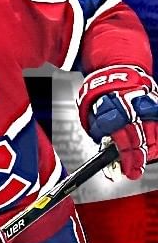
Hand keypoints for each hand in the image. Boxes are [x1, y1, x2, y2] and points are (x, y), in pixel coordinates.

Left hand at [76, 64, 157, 180]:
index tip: (126, 171)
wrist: (118, 71)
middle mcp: (133, 108)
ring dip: (150, 150)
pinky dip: (157, 138)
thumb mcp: (91, 112)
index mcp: (113, 111)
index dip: (126, 158)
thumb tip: (107, 152)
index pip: (122, 139)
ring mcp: (147, 105)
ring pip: (155, 134)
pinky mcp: (157, 103)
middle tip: (134, 172)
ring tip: (144, 159)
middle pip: (140, 139)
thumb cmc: (101, 95)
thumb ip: (100, 131)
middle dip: (138, 158)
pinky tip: (153, 147)